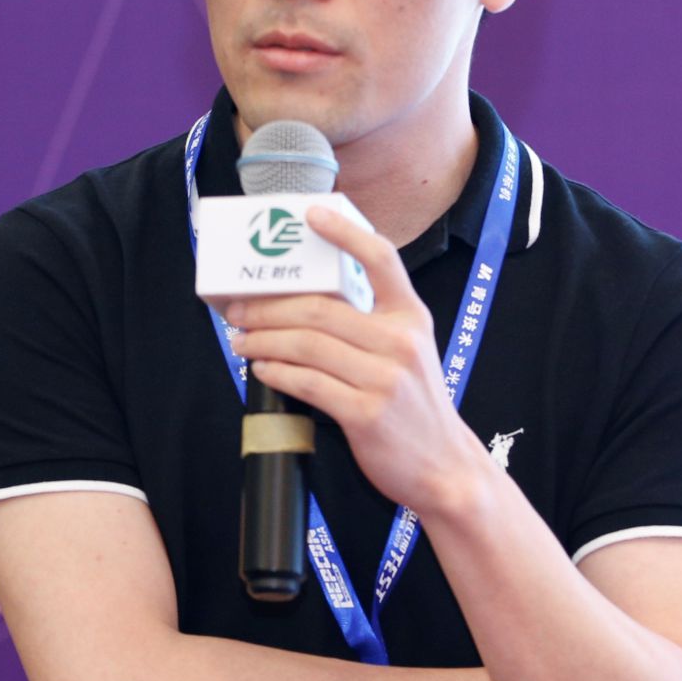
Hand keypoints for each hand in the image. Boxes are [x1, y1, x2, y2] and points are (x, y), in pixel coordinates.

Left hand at [220, 206, 483, 519]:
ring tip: (241, 340)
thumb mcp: (407, 352)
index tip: (310, 214)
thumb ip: (371, 324)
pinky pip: (307, 383)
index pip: (380, 259)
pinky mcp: (366, 414)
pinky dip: (276, 373)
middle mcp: (399, 342)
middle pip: (320, 309)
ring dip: (263, 340)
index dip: (344, 232)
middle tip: (238, 309)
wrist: (443, 466)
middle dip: (269, 306)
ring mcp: (384, 379)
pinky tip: (261, 369)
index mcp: (410, 317)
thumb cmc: (414, 405)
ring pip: (306, 345)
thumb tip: (303, 302)